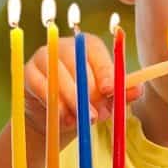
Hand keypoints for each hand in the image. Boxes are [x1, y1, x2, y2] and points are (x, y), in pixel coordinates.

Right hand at [24, 32, 141, 142]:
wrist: (56, 117)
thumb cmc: (85, 101)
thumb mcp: (105, 99)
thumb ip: (120, 93)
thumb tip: (138, 90)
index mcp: (88, 45)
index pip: (96, 52)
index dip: (104, 71)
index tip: (110, 91)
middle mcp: (65, 45)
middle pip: (76, 63)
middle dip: (88, 92)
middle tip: (96, 115)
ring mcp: (45, 56)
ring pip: (58, 76)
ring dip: (71, 101)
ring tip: (81, 122)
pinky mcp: (29, 72)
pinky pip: (42, 87)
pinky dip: (54, 105)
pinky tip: (64, 120)